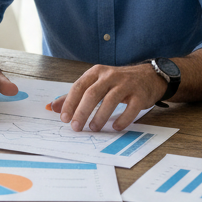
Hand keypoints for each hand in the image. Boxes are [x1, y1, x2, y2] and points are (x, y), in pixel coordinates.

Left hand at [49, 63, 166, 131]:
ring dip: (100, 116)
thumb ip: (75, 95)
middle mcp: (110, 76)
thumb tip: (53, 108)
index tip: (64, 118)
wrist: (149, 76)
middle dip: (82, 112)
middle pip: (92, 94)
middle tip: (76, 127)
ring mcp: (126, 84)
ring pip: (110, 100)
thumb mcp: (96, 83)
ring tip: (93, 128)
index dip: (70, 103)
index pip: (79, 86)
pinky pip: (130, 108)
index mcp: (96, 72)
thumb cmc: (118, 82)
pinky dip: (122, 119)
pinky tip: (115, 127)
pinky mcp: (140, 95)